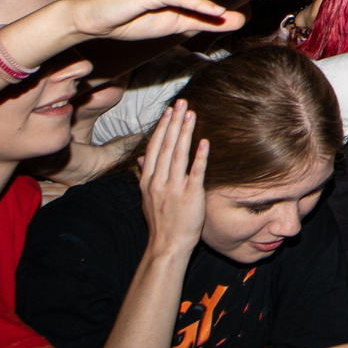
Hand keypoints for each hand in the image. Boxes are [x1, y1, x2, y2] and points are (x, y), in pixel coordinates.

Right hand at [134, 102, 209, 256]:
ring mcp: (174, 188)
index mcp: (148, 180)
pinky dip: (200, 157)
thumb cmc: (161, 222)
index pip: (155, 147)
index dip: (162, 127)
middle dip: (174, 122)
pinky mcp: (191, 196)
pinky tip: (205, 142)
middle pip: (166, 146)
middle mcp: (159, 181)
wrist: (167, 245)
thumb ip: (146, 176)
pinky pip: (196, 173)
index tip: (169, 111)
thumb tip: (143, 158)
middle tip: (181, 103)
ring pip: (179, 155)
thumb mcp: (147, 198)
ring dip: (185, 133)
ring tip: (191, 114)